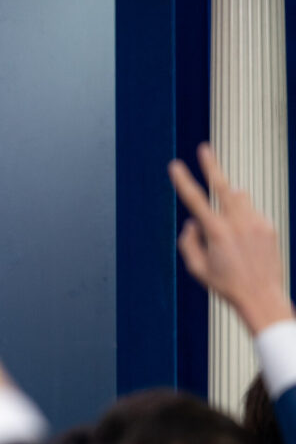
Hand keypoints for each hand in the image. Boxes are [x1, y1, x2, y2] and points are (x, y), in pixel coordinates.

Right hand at [169, 143, 293, 333]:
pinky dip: (243, 219)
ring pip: (239, 198)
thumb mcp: (196, 269)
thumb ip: (188, 242)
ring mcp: (256, 223)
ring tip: (228, 228)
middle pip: (223, 185)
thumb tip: (193, 222)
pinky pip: (251, 213)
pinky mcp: (269, 227)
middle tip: (204, 148)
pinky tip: (244, 243)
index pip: (195, 200)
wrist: (261, 295)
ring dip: (230, 202)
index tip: (175, 166)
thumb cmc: (225, 285)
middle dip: (212, 166)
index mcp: (216, 232)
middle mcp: (237, 223)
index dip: (183, 181)